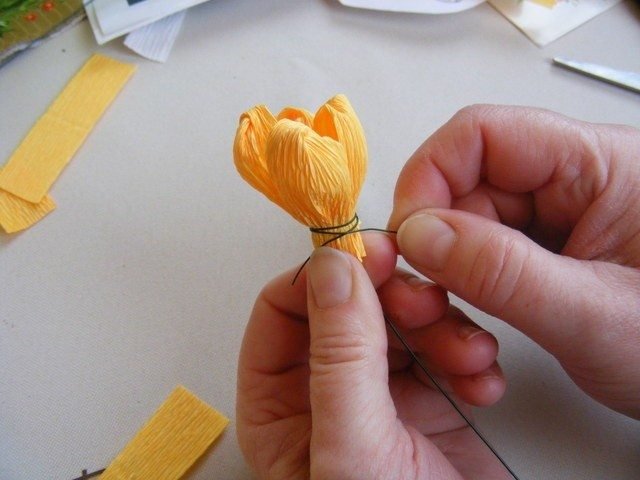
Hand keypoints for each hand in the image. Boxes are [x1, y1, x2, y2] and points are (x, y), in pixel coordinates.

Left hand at [237, 234, 509, 478]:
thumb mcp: (354, 445)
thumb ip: (339, 354)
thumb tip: (331, 268)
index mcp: (280, 403)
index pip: (284, 310)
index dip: (324, 277)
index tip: (368, 257)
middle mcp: (324, 392)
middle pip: (348, 305)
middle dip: (393, 297)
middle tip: (426, 302)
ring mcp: (378, 394)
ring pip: (399, 318)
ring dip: (439, 323)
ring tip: (467, 353)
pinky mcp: (427, 403)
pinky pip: (441, 345)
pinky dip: (467, 350)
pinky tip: (483, 380)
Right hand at [389, 105, 639, 418]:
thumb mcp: (594, 315)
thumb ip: (502, 273)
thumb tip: (420, 234)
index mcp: (601, 166)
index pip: (484, 135)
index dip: (431, 177)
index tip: (408, 236)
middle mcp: (575, 184)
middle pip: (466, 187)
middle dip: (434, 246)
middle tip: (423, 299)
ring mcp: (558, 222)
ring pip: (466, 229)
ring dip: (446, 280)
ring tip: (455, 332)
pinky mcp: (546, 254)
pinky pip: (483, 259)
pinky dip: (465, 296)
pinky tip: (475, 330)